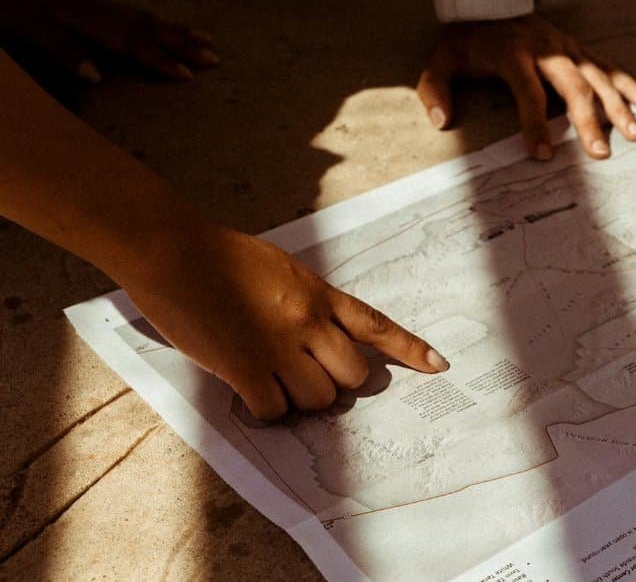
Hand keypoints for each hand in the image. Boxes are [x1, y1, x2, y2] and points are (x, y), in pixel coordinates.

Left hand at [0, 0, 217, 82]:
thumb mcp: (27, 24)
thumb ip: (62, 48)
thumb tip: (97, 77)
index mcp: (87, 18)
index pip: (132, 42)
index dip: (160, 59)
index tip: (188, 76)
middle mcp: (99, 10)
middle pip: (148, 28)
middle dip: (183, 44)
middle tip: (215, 58)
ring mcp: (96, 4)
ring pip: (145, 19)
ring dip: (176, 31)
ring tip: (205, 38)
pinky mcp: (89, 2)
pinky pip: (134, 14)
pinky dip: (155, 23)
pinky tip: (160, 27)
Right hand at [122, 225, 446, 419]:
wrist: (173, 251)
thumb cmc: (220, 257)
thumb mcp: (281, 271)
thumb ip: (306, 301)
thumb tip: (319, 338)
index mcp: (319, 294)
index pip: (376, 324)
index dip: (410, 348)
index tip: (437, 364)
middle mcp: (308, 321)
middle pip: (353, 376)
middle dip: (336, 383)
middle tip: (307, 376)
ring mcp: (278, 346)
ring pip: (318, 398)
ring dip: (300, 399)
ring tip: (271, 380)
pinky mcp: (244, 367)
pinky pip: (275, 409)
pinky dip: (267, 409)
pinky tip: (250, 391)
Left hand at [416, 14, 635, 160]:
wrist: (489, 1)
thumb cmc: (467, 40)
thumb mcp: (441, 60)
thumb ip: (436, 90)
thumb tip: (442, 121)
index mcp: (513, 53)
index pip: (529, 91)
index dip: (535, 124)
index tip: (543, 154)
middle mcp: (547, 48)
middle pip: (573, 85)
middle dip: (589, 121)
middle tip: (599, 154)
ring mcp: (568, 47)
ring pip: (598, 76)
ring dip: (618, 107)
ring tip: (634, 136)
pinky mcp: (579, 49)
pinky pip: (609, 68)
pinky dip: (629, 88)